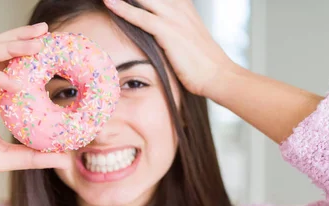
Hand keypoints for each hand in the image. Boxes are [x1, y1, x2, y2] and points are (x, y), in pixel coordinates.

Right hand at [0, 23, 71, 204]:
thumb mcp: (4, 159)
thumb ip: (33, 156)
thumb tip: (65, 159)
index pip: (8, 64)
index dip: (27, 53)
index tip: (52, 47)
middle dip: (21, 38)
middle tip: (46, 31)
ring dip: (11, 46)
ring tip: (36, 45)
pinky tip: (15, 83)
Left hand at [103, 0, 238, 97]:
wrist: (219, 75)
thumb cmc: (204, 63)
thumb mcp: (189, 40)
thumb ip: (174, 31)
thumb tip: (163, 38)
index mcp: (184, 7)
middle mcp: (179, 7)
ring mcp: (174, 18)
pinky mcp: (168, 32)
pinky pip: (140, 17)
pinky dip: (123, 9)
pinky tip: (109, 2)